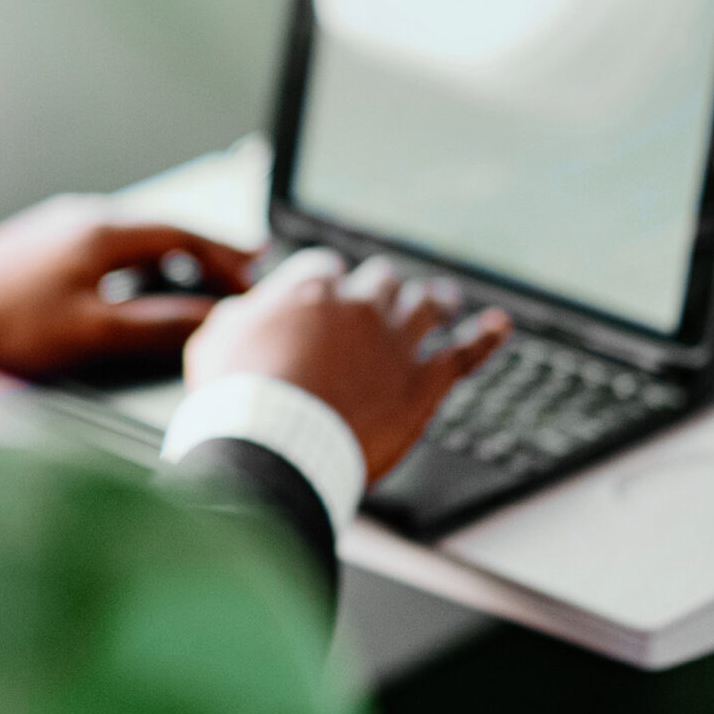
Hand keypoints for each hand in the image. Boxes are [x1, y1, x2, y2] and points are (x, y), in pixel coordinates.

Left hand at [0, 195, 255, 378]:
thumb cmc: (6, 325)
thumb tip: (210, 321)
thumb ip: (156, 325)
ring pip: (132, 238)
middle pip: (160, 229)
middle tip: (242, 269)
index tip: (255, 274)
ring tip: (199, 278)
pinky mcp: (38, 246)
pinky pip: (105, 246)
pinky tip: (139, 283)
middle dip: (204, 250)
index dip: (223, 255)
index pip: (181, 233)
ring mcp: (57, 228)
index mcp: (100, 231)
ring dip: (170, 256)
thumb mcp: (92, 331)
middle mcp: (81, 218)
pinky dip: (137, 262)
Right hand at [184, 249, 509, 481]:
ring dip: (432, 300)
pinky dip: (485, 335)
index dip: (328, 286)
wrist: (277, 443)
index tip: (327, 299)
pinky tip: (499, 326)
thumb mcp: (214, 343)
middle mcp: (359, 306)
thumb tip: (247, 309)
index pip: (328, 270)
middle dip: (380, 289)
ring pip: (425, 304)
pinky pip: (465, 351)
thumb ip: (240, 316)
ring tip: (440, 299)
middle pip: (381, 280)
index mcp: (310, 290)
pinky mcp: (425, 381)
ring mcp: (397, 341)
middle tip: (382, 299)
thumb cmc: (238, 400)